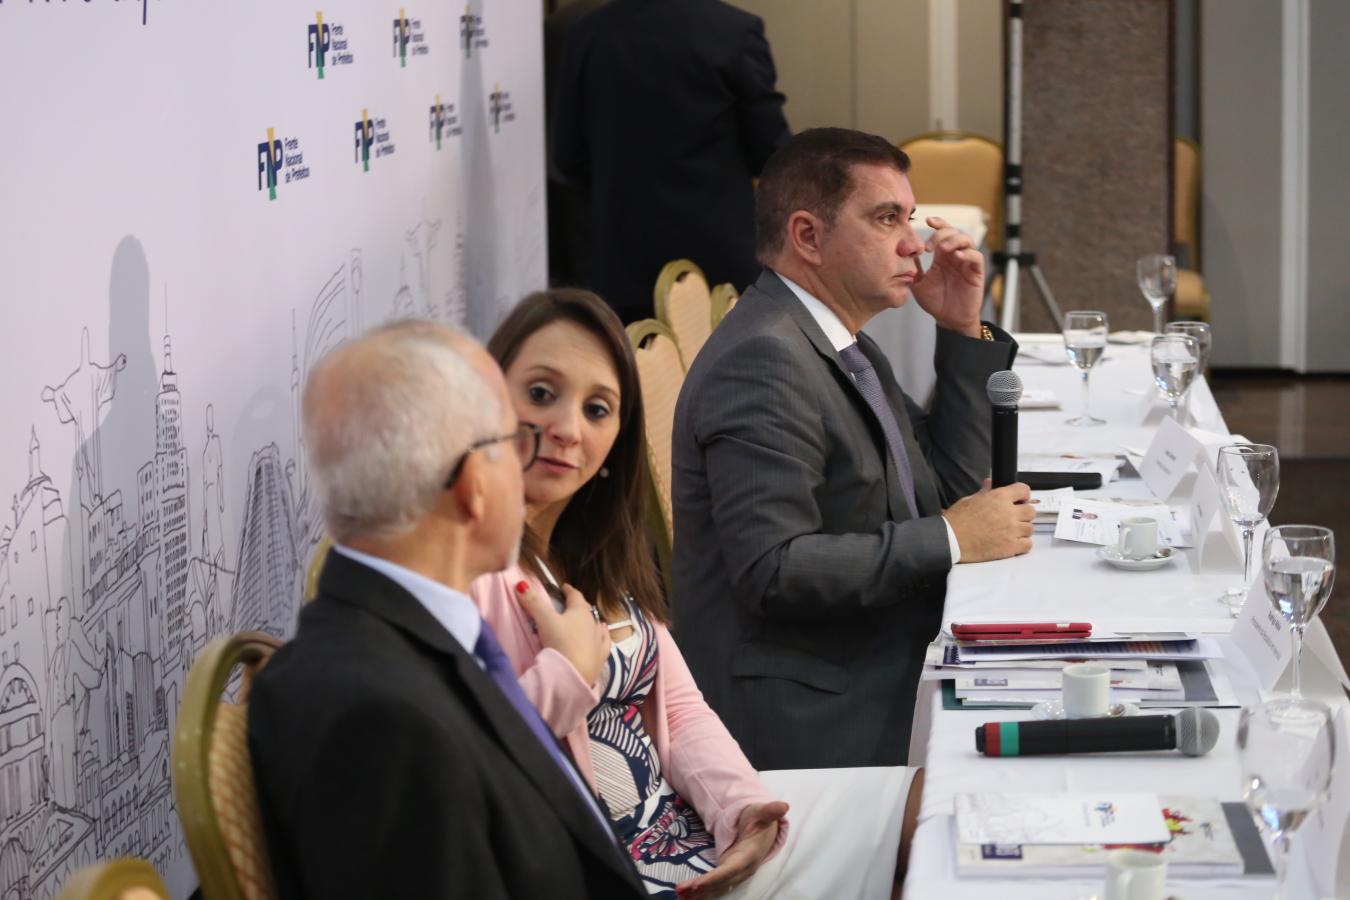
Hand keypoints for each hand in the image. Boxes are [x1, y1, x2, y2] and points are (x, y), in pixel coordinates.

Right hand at [515, 581, 610, 684]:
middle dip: (578, 606)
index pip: (575, 596)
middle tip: (570, 605)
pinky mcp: (600, 656)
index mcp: (580, 611)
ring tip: (585, 619)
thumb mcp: (544, 620)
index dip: (569, 590)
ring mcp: (598, 640)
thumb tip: (521, 584)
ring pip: (596, 625)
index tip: (564, 587)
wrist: (573, 673)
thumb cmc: (560, 642)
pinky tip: (602, 634)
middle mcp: (592, 623)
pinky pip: (604, 642)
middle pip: (585, 610)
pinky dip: (603, 636)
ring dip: (590, 621)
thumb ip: (533, 602)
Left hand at [675, 801, 787, 898]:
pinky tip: (689, 895)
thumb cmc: (760, 818)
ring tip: (680, 896)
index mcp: (750, 855)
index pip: (731, 869)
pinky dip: (703, 891)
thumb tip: (784, 805)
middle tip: (681, 891)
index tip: (698, 883)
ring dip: (700, 893)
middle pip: (721, 881)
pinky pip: (717, 885)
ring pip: (718, 886)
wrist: (765, 828)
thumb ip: (769, 811)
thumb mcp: (762, 812)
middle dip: (702, 888)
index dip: (715, 878)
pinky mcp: (730, 873)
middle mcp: (744, 868)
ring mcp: (736, 872)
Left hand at [911, 216, 984, 336]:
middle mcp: (955, 255)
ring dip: (954, 240)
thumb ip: (913, 268)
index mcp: (942, 255)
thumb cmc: (935, 302)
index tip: (927, 221)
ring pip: (967, 240)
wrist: (948, 319)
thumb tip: (902, 252)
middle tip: (928, 247)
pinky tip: (957, 256)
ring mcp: (967, 262)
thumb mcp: (918, 283)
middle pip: (954, 232)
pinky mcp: (976, 272)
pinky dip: (968, 253)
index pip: (943, 232)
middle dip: (941, 234)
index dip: (938, 223)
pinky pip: (976, 257)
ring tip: (942, 249)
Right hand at [943, 478, 1034, 562]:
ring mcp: (1011, 530)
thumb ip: (984, 492)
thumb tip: (989, 483)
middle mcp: (1009, 512)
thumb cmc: (957, 521)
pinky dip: (1022, 544)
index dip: (1022, 495)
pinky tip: (1012, 543)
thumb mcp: (969, 500)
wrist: (951, 540)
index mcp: (999, 497)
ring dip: (1022, 530)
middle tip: (1013, 519)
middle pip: (1030, 511)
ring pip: (1030, 528)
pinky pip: (1028, 544)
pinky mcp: (1010, 546)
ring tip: (1010, 533)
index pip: (1024, 490)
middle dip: (1023, 514)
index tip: (1020, 500)